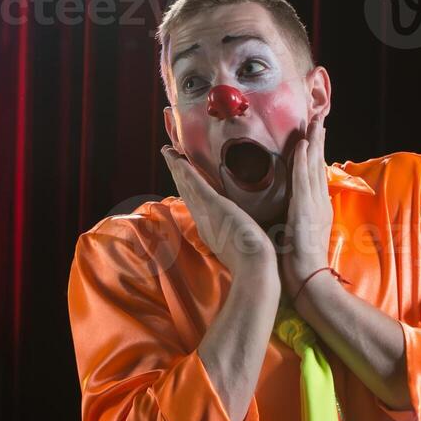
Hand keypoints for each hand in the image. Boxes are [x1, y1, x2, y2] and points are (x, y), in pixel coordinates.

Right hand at [161, 146, 277, 283]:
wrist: (253, 269)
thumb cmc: (253, 263)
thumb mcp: (239, 248)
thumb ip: (236, 238)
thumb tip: (242, 234)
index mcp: (209, 229)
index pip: (194, 202)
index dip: (185, 186)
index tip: (180, 173)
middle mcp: (203, 219)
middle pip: (185, 191)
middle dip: (176, 173)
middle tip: (167, 154)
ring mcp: (206, 213)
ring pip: (187, 185)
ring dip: (176, 167)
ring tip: (167, 150)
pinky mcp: (214, 206)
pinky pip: (197, 185)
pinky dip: (186, 172)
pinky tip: (179, 159)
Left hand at [281, 115, 333, 296]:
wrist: (307, 280)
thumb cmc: (297, 262)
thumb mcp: (296, 234)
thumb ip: (294, 218)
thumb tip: (285, 208)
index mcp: (316, 208)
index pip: (315, 174)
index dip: (315, 153)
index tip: (313, 134)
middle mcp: (319, 203)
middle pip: (318, 165)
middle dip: (319, 141)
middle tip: (319, 118)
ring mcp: (314, 206)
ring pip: (314, 168)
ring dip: (314, 143)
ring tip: (314, 123)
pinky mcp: (305, 211)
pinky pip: (304, 182)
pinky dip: (304, 162)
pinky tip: (302, 146)